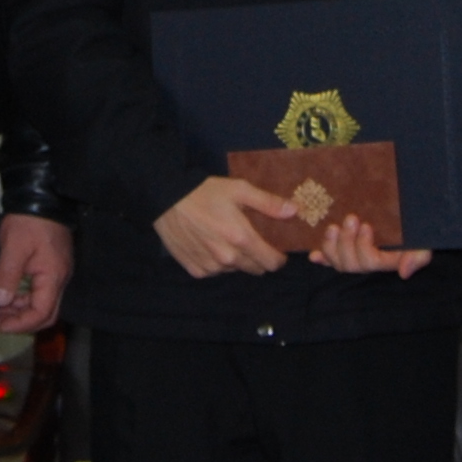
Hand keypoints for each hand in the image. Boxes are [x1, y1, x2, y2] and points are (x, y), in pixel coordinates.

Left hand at [0, 215, 74, 329]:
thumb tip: (0, 301)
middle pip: (47, 313)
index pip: (42, 313)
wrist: (40, 197)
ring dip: (22, 310)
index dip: (21, 324)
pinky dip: (25, 298)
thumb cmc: (28, 220)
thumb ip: (7, 276)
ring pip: (44, 303)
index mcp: (53, 276)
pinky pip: (42, 291)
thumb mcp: (13, 248)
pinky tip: (9, 295)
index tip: (0, 324)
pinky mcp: (52, 266)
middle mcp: (60, 278)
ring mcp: (57, 272)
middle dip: (23, 321)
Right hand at [156, 177, 291, 278]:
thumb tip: (294, 211)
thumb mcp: (239, 189)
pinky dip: (218, 262)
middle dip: (259, 257)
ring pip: (236, 270)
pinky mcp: (196, 270)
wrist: (166, 200)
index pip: (272, 263)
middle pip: (256, 269)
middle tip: (251, 239)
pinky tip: (210, 244)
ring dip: (238, 260)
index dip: (278, 256)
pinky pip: (216, 272)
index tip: (275, 247)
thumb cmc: (205, 193)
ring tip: (228, 238)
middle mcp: (228, 258)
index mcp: (242, 239)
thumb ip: (268, 203)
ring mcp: (211, 267)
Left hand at [319, 216, 431, 281]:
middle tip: (350, 219)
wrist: (413, 207)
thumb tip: (404, 272)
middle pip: (351, 264)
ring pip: (338, 262)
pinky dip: (322, 258)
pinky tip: (313, 255)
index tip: (366, 225)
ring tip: (332, 228)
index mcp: (387, 260)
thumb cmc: (419, 224)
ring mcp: (356, 254)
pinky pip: (330, 259)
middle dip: (347, 242)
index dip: (363, 247)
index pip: (371, 262)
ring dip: (331, 246)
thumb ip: (419, 257)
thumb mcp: (425, 240)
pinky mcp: (346, 246)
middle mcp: (370, 260)